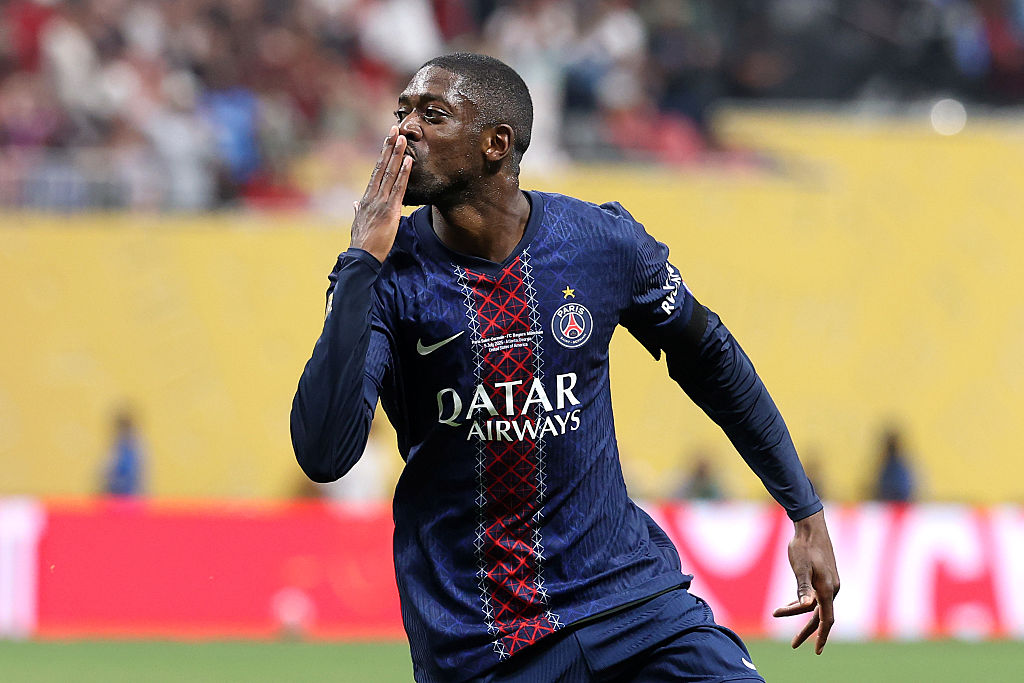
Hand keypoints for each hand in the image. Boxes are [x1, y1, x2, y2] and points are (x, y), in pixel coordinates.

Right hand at [350, 125, 412, 262]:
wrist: (362, 257)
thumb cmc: (362, 243)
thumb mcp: (358, 223)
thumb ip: (357, 211)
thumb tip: (354, 203)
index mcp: (366, 199)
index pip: (376, 172)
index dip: (382, 155)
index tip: (387, 139)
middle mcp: (372, 196)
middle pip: (382, 166)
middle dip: (388, 146)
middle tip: (395, 128)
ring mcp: (380, 202)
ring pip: (390, 173)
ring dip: (397, 154)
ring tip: (403, 138)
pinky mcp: (390, 210)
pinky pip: (398, 188)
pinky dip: (404, 174)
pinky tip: (409, 161)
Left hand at [772, 509, 839, 653]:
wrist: (810, 526)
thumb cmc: (803, 546)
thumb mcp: (800, 566)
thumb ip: (802, 587)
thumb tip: (804, 607)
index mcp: (827, 589)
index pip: (826, 620)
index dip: (822, 637)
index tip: (816, 651)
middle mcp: (832, 588)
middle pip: (821, 616)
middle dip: (808, 631)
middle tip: (794, 644)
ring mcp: (829, 582)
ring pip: (817, 606)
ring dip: (801, 614)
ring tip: (781, 615)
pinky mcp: (824, 576)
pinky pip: (815, 596)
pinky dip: (803, 602)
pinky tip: (790, 603)